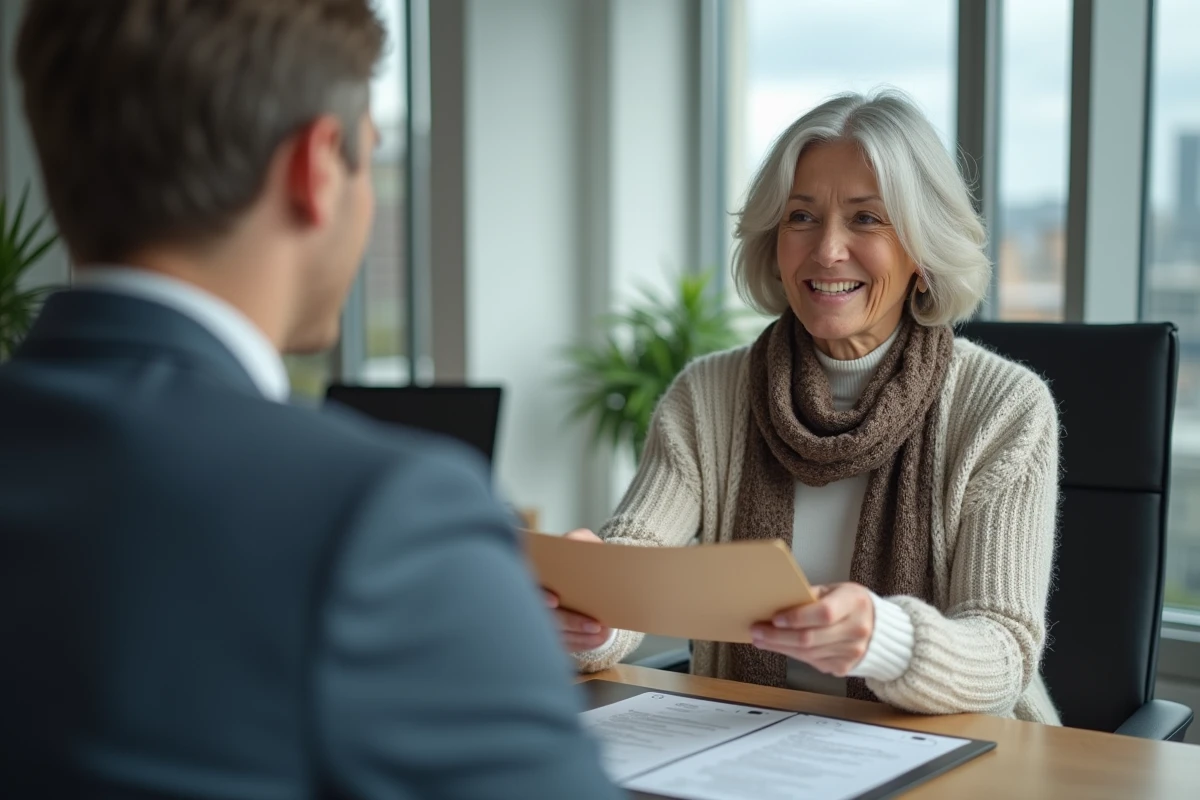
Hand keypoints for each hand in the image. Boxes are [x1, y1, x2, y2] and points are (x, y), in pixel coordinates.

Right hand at [544, 529, 612, 652]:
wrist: (593, 574)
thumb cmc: (585, 556)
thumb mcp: (583, 543)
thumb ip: (578, 539)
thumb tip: (572, 542)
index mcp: (536, 572)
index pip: (528, 585)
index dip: (539, 594)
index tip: (555, 600)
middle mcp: (533, 597)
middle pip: (545, 616)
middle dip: (570, 621)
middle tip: (594, 625)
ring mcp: (541, 618)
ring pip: (555, 634)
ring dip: (580, 635)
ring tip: (603, 632)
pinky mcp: (553, 634)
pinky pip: (564, 643)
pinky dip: (582, 643)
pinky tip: (599, 638)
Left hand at [750, 583, 874, 676]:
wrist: (880, 629)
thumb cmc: (851, 604)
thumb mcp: (835, 590)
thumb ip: (810, 596)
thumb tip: (777, 603)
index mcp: (855, 603)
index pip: (824, 613)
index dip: (797, 617)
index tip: (775, 618)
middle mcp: (857, 630)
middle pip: (810, 638)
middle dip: (778, 636)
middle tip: (757, 631)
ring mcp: (852, 652)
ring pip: (807, 654)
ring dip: (779, 647)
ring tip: (761, 639)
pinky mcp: (844, 667)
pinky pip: (812, 662)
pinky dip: (792, 654)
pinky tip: (779, 646)